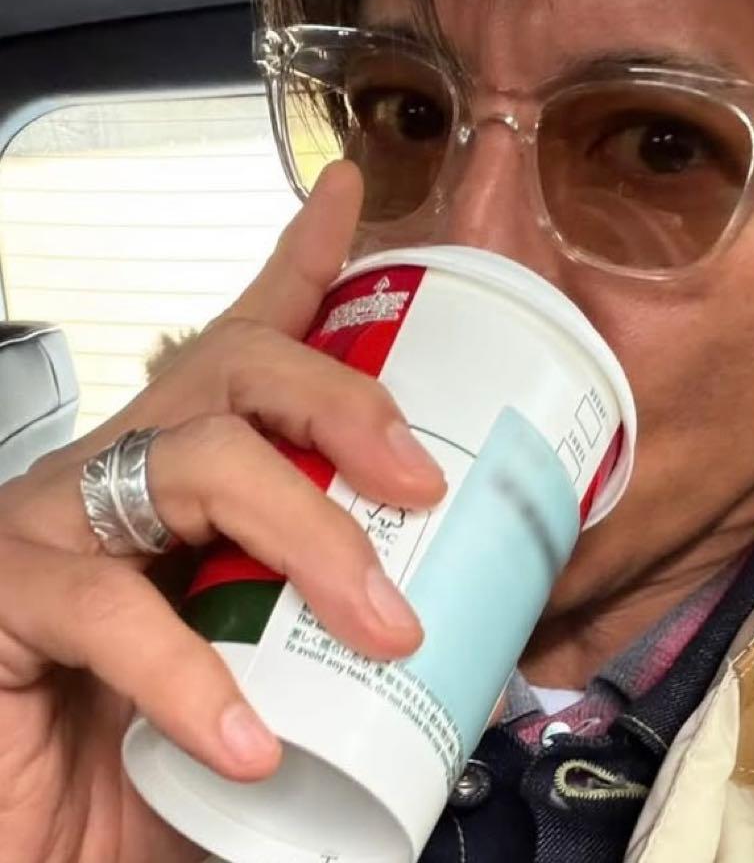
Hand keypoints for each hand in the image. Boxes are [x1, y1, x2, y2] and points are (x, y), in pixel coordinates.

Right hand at [0, 161, 445, 862]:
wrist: (31, 844)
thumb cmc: (142, 755)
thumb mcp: (260, 678)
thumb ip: (337, 649)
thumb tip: (469, 665)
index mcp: (183, 471)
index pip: (245, 341)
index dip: (297, 261)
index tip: (346, 193)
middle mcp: (117, 470)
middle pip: (236, 371)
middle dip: (342, 404)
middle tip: (420, 483)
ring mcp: (50, 522)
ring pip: (196, 460)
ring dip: (308, 533)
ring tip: (380, 623)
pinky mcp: (0, 597)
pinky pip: (107, 605)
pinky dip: (192, 672)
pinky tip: (251, 738)